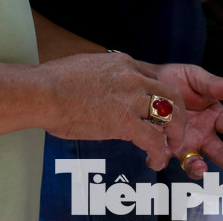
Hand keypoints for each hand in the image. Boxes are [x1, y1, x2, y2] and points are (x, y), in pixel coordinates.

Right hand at [38, 52, 186, 169]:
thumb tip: (97, 89)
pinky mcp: (125, 120)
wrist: (44, 91)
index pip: (151, 77)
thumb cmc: (53, 82)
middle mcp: (132, 76)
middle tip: (175, 129)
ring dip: (175, 132)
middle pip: (171, 92)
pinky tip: (154, 160)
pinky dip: (159, 152)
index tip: (154, 110)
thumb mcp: (85, 67)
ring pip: (170, 113)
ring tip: (172, 146)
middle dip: (178, 113)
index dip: (156, 95)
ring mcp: (131, 97)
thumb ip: (100, 76)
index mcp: (122, 63)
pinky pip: (153, 138)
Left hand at [152, 63, 222, 178]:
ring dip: (198, 167)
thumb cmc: (175, 78)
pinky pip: (165, 158)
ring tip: (201, 168)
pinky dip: (163, 161)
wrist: (147, 80)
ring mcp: (184, 143)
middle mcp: (202, 133)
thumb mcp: (195, 77)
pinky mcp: (164, 148)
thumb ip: (213, 85)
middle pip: (217, 149)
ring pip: (194, 160)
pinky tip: (161, 159)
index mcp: (214, 115)